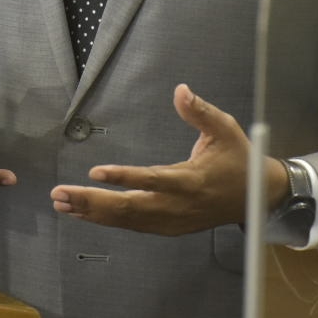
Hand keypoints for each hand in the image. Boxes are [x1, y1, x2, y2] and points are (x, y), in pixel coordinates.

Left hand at [51, 84, 282, 235]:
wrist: (257, 198)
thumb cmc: (239, 159)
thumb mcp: (225, 129)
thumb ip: (200, 112)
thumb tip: (180, 90)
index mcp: (191, 181)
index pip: (153, 180)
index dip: (124, 177)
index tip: (96, 172)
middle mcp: (177, 206)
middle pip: (130, 207)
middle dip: (93, 202)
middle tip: (61, 194)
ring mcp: (172, 220)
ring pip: (127, 220)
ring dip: (92, 212)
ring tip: (62, 202)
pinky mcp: (168, 227)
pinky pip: (132, 225)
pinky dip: (106, 220)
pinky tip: (83, 213)